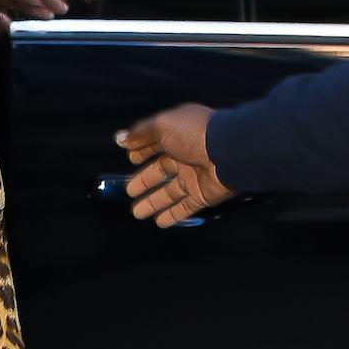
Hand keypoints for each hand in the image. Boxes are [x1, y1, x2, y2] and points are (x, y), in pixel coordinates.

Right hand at [116, 105, 234, 227]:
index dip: (142, 151)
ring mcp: (194, 177)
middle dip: (144, 181)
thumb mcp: (162, 126)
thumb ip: (140, 133)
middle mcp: (185, 156)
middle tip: (128, 191)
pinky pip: (184, 207)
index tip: (130, 158)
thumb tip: (119, 138)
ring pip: (169, 192)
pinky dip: (172, 215)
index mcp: (177, 135)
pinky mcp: (202, 195)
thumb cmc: (192, 135)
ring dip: (152, 202)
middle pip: (160, 170)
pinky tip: (158, 222)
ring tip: (136, 213)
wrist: (228, 152)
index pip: (155, 144)